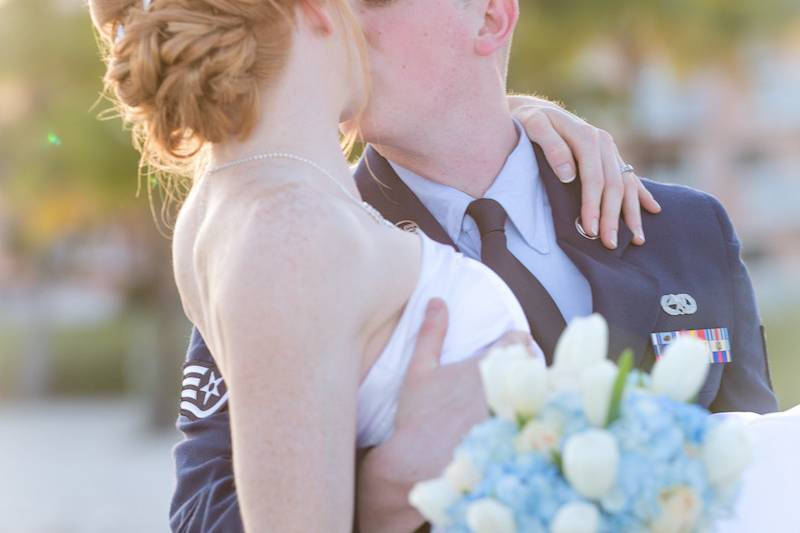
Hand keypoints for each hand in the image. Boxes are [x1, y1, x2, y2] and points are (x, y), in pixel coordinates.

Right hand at [355, 299, 533, 531]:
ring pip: (543, 395)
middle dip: (530, 369)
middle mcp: (507, 387)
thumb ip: (430, 333)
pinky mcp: (520, 440)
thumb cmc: (418, 417)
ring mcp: (517, 414)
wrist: (418, 464)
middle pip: (534, 367)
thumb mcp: (419, 370)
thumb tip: (437, 300)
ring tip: (528, 402)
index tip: (515, 348)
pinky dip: (538, 422)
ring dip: (538, 394)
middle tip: (520, 378)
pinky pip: (541, 425)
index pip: (518, 340)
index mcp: (485, 364)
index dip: (517, 343)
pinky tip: (531, 428)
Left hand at [508, 95, 661, 249]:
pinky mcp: (610, 155)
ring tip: (636, 239)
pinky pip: (630, 177)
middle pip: (613, 185)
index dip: (593, 205)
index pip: (594, 179)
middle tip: (609, 244)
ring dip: (632, 213)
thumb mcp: (534, 126)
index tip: (591, 229)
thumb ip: (551, 147)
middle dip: (613, 217)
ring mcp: (609, 149)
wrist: (533, 108)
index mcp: (587, 137)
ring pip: (626, 184)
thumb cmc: (529, 120)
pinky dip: (642, 194)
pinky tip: (653, 210)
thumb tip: (569, 175)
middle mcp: (603, 143)